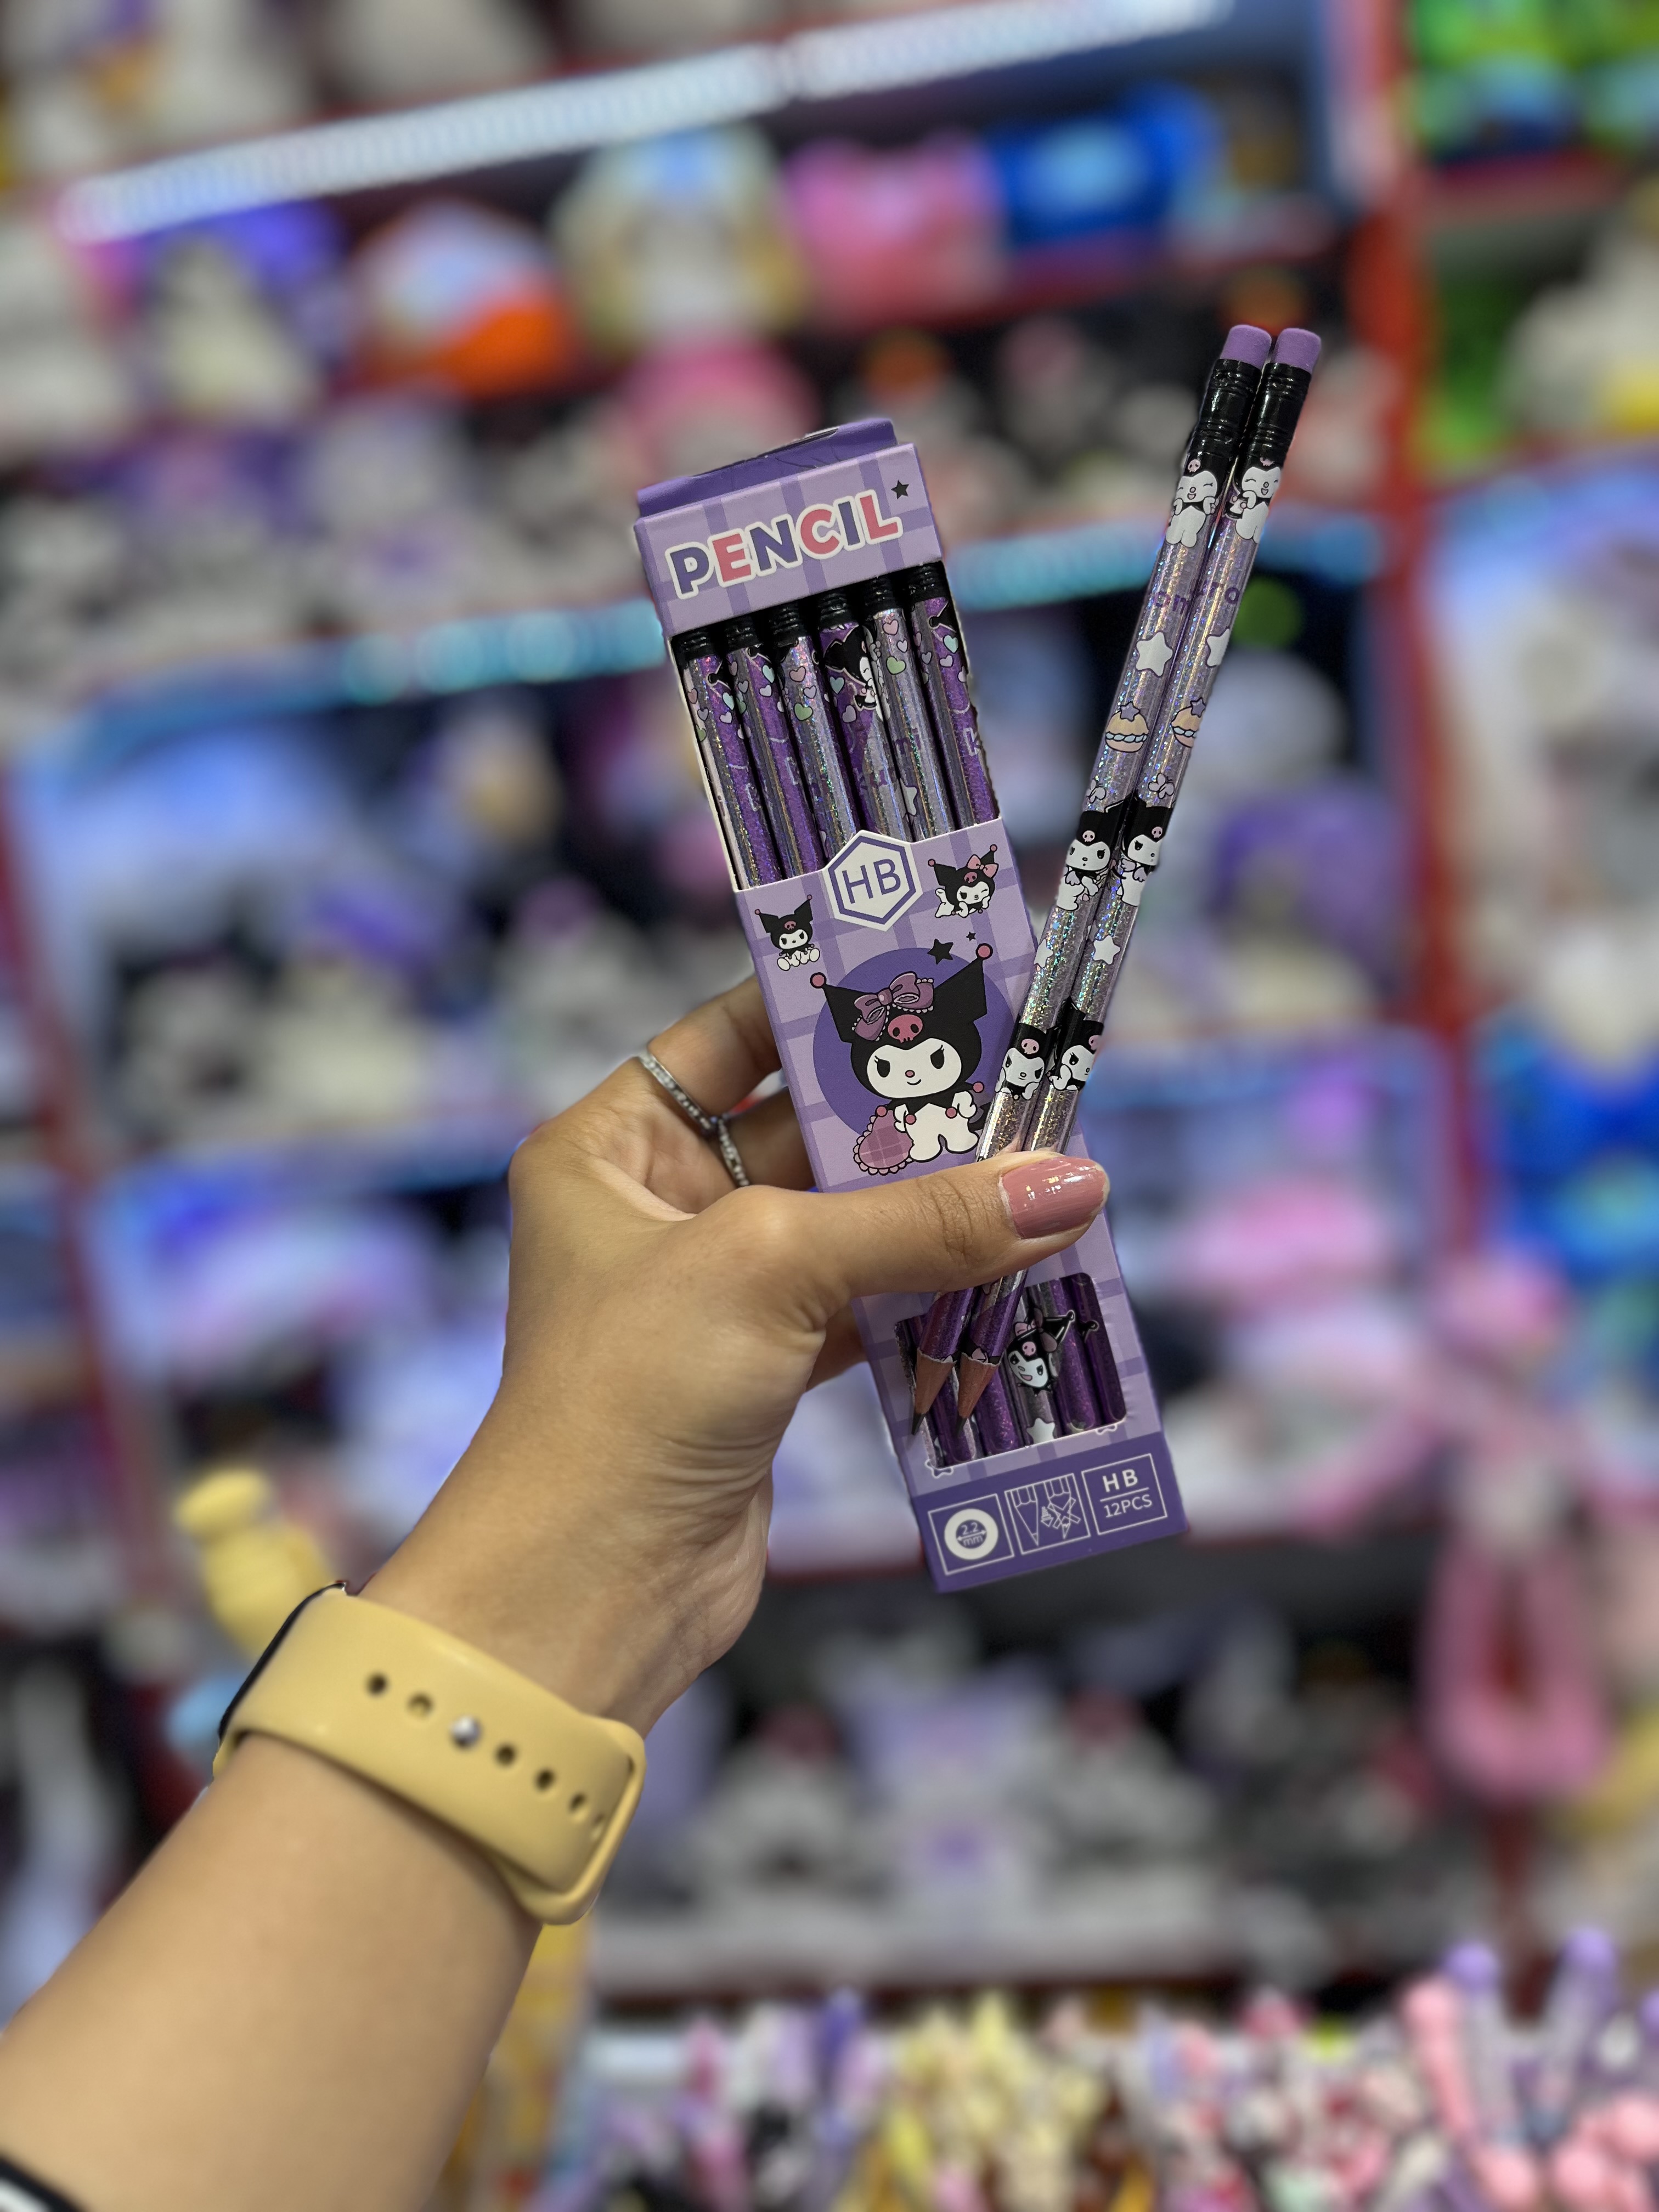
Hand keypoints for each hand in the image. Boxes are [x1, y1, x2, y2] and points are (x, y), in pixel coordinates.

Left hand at [369, 977, 1106, 1732]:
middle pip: (804, 1131)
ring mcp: (712, 1295)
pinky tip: (1011, 1272)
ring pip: (845, 1225)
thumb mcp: (773, 1268)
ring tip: (1040, 1174)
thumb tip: (1068, 1182)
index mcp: (609, 1150)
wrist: (588, 1586)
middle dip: (908, 1118)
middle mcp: (655, 1210)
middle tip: (1023, 1079)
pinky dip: (929, 1294)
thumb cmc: (631, 1395)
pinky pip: (863, 1306)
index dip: (824, 1007)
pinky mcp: (761, 1371)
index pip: (727, 1038)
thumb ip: (920, 1221)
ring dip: (934, 1212)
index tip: (928, 979)